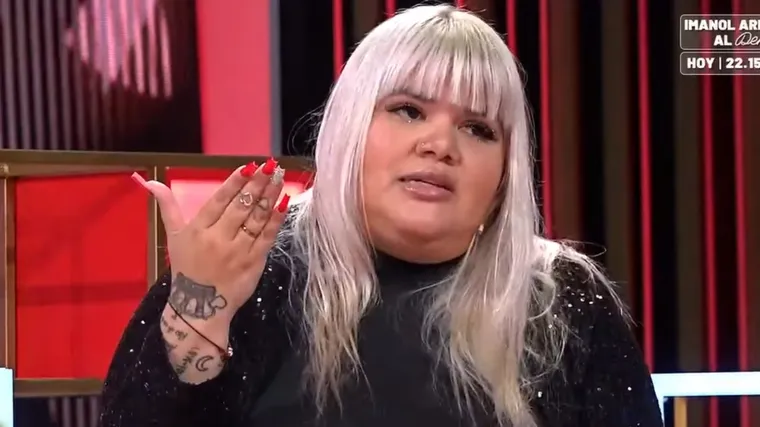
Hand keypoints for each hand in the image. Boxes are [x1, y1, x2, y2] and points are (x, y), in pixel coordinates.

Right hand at [132, 158, 289, 323]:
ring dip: (270, 196)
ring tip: (279, 178)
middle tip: (270, 166)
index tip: (249, 166)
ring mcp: (238, 250)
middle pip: (241, 206)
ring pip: (256, 218)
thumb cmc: (187, 267)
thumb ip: (167, 206)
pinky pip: (267, 236)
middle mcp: (218, 238)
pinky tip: (284, 203)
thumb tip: (150, 181)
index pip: (219, 200)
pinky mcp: (254, 262)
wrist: (199, 309)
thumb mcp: (173, 236)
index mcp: (198, 229)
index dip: (234, 182)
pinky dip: (276, 219)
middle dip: (257, 184)